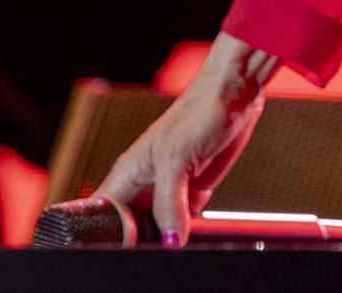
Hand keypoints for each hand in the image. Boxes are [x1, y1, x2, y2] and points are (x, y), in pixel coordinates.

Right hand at [94, 33, 277, 244]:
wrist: (235, 96)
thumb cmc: (197, 113)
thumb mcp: (175, 162)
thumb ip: (168, 204)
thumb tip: (170, 240)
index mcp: (127, 175)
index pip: (106, 216)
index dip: (113, 234)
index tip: (131, 244)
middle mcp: (145, 184)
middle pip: (134, 225)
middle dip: (145, 237)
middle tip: (161, 242)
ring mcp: (170, 188)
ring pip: (162, 224)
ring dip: (170, 232)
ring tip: (180, 228)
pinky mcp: (194, 188)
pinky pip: (186, 217)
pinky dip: (191, 223)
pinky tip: (198, 218)